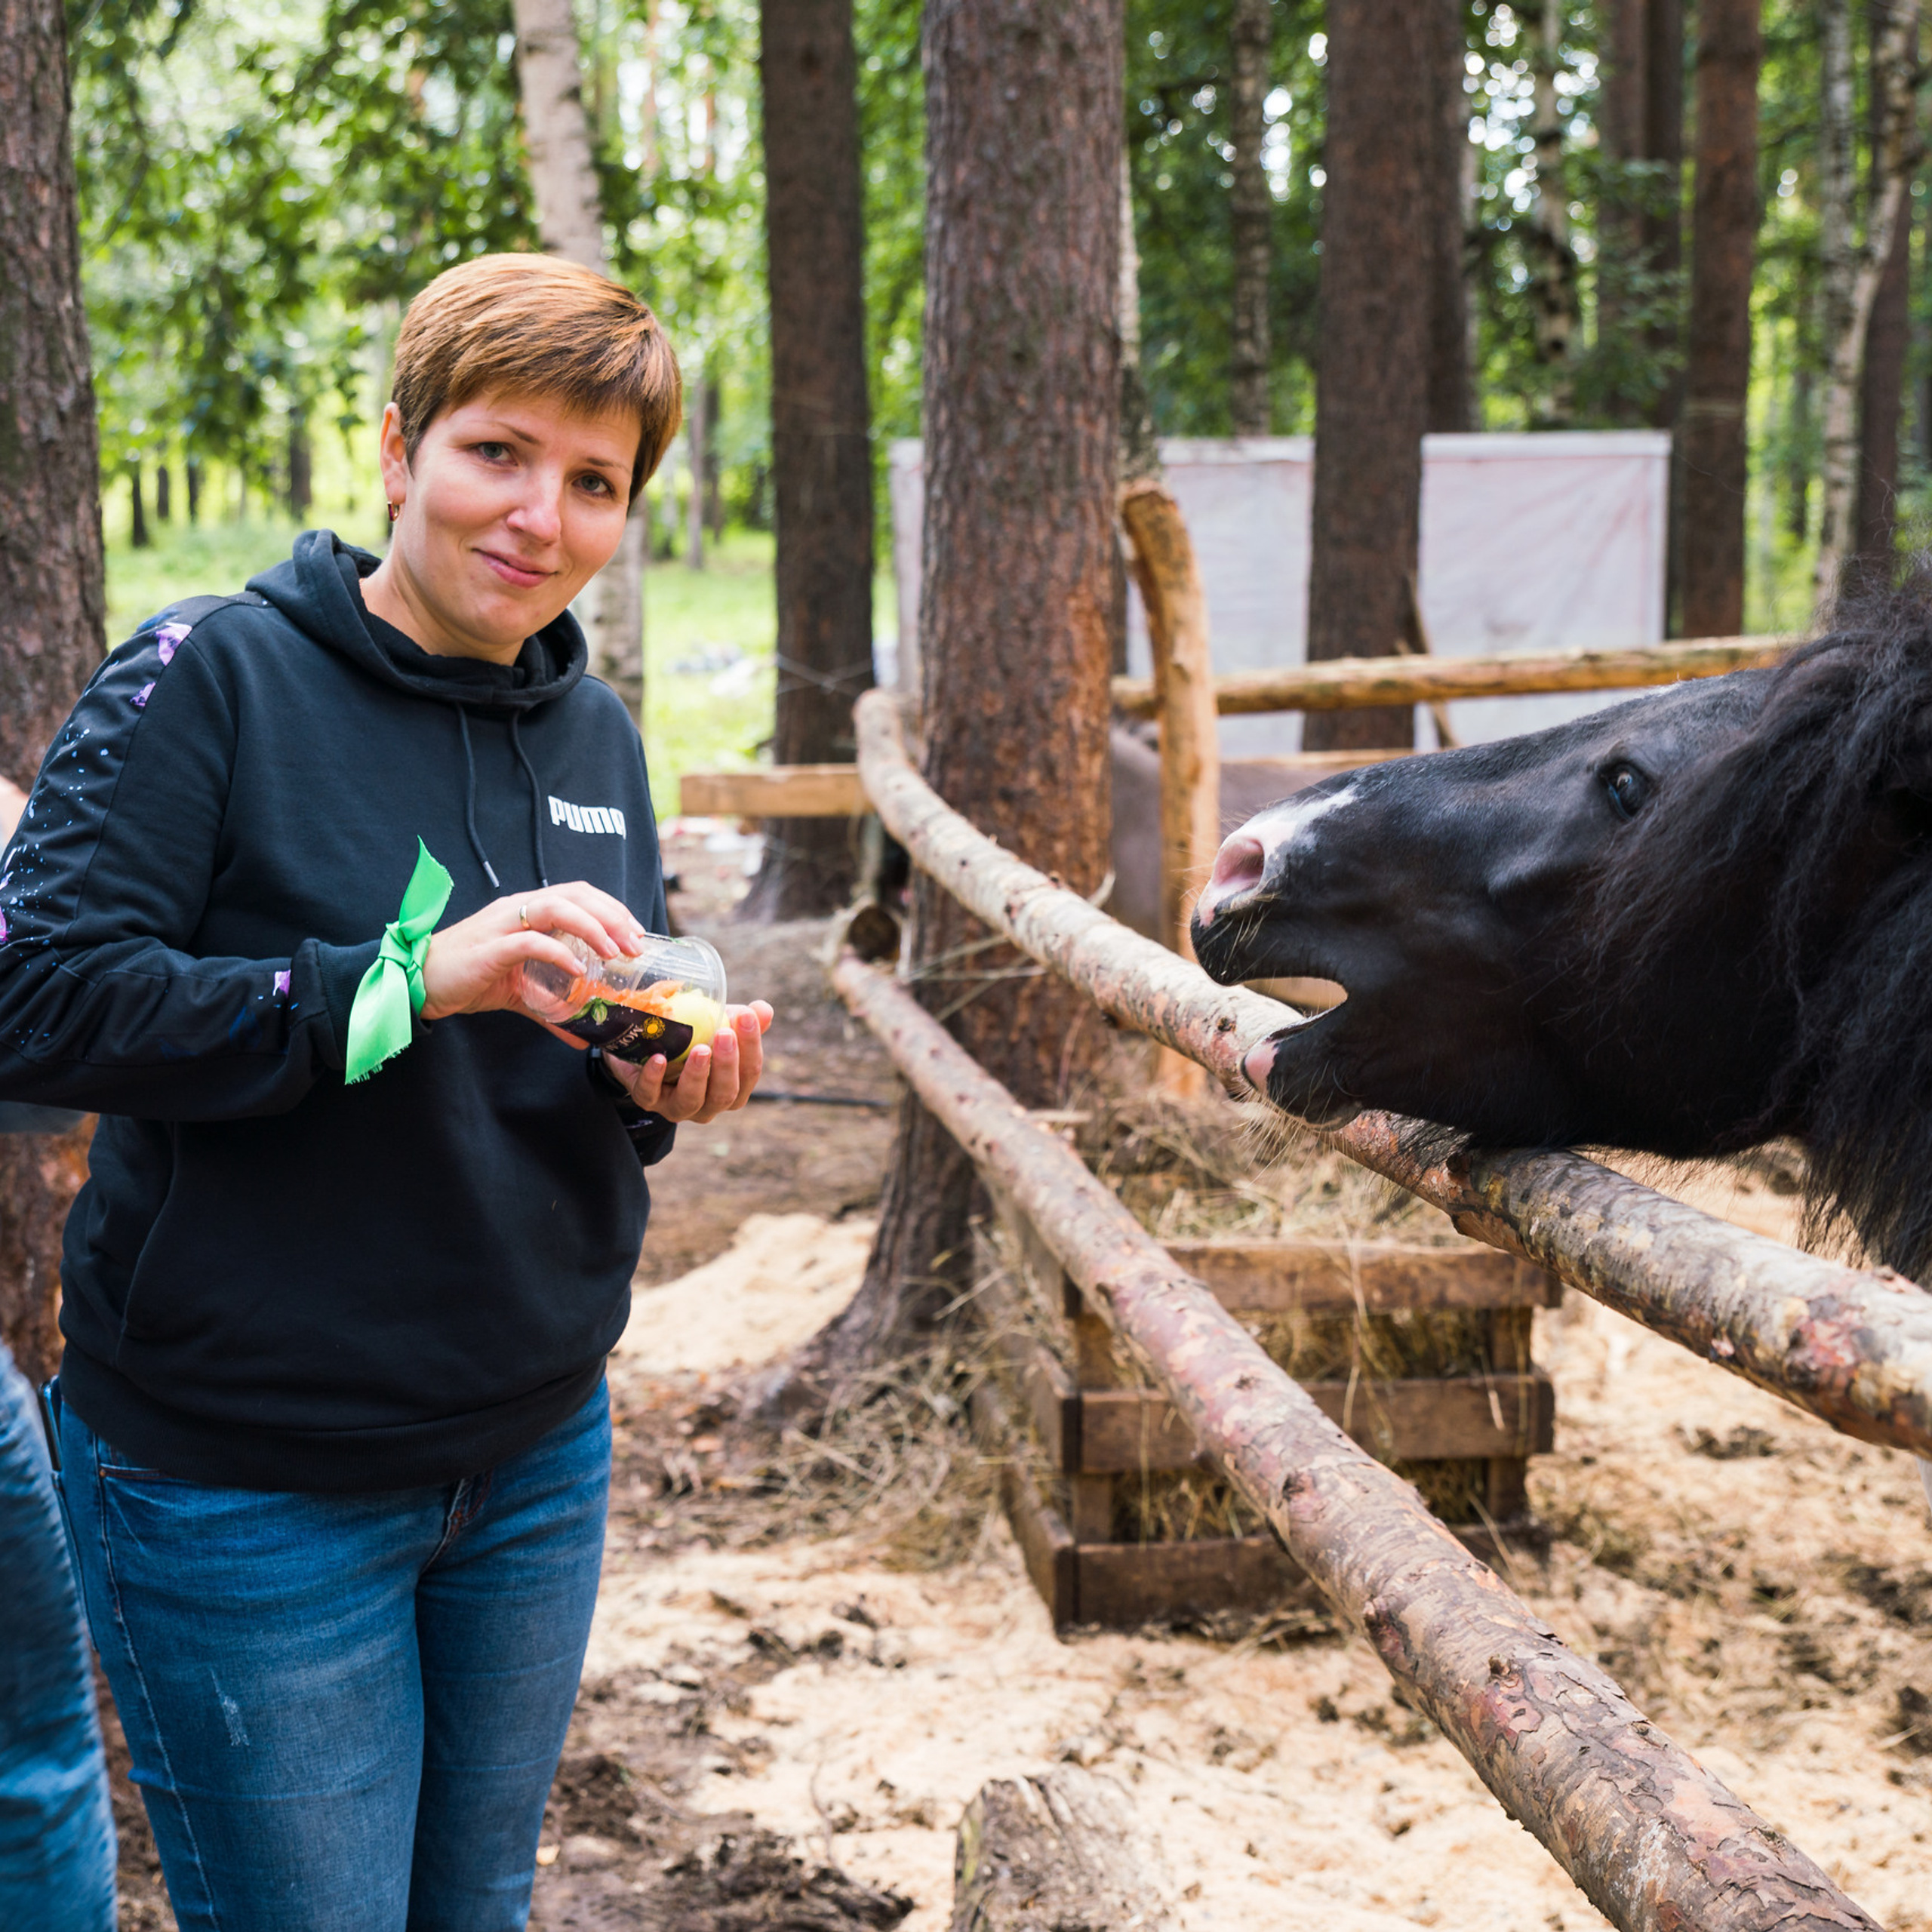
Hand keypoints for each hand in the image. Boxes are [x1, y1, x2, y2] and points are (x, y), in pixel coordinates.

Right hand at [420, 883, 647, 1022]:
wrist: (421, 982)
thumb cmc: (470, 977)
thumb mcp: (519, 991)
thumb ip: (550, 1008)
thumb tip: (581, 1036)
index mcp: (527, 911)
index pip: (579, 894)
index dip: (612, 908)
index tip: (637, 933)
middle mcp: (517, 909)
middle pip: (575, 895)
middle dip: (612, 916)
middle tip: (636, 945)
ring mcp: (503, 925)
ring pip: (556, 908)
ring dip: (592, 927)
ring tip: (614, 953)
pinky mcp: (491, 948)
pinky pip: (531, 942)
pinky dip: (559, 953)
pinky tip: (578, 972)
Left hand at [601, 1001, 773, 1123]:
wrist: (649, 1046)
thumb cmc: (695, 1038)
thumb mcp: (720, 1025)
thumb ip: (742, 1020)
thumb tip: (763, 1010)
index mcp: (734, 1087)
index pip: (750, 1072)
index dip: (751, 1045)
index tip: (746, 1017)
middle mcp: (710, 1104)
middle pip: (726, 1094)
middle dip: (727, 1064)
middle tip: (725, 1034)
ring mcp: (678, 1107)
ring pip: (692, 1100)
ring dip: (697, 1075)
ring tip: (699, 1049)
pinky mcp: (648, 1101)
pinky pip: (650, 1095)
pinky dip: (654, 1078)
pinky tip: (659, 1059)